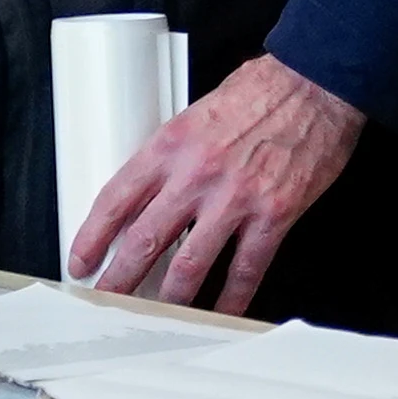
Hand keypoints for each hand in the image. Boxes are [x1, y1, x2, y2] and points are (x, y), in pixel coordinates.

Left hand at [69, 57, 360, 313]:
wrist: (315, 83)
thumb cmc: (261, 91)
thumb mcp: (198, 112)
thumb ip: (174, 153)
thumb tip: (150, 191)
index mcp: (172, 144)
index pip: (117, 198)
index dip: (93, 236)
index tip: (82, 260)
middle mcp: (197, 175)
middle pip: (144, 240)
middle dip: (119, 279)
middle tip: (106, 299)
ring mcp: (235, 199)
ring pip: (189, 265)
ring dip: (170, 298)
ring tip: (158, 315)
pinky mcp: (273, 215)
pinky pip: (245, 269)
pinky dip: (231, 298)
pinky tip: (222, 311)